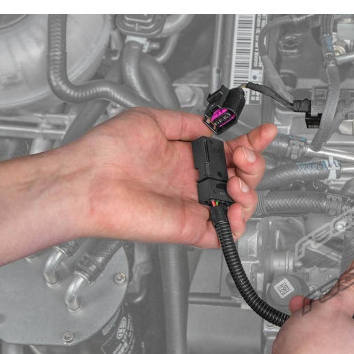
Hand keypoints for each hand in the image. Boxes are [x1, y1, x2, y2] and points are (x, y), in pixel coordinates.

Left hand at [0, 107, 277, 269]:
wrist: (88, 182)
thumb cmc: (106, 153)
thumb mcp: (151, 119)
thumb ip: (186, 123)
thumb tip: (209, 127)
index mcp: (185, 159)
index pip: (228, 152)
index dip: (251, 143)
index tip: (265, 133)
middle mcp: (191, 182)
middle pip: (241, 177)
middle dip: (254, 163)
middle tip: (246, 155)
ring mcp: (193, 206)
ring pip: (240, 204)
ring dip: (250, 189)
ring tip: (238, 180)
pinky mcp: (191, 228)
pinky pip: (225, 233)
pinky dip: (238, 223)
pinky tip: (235, 206)